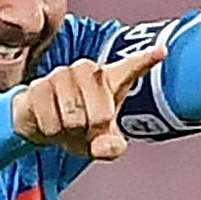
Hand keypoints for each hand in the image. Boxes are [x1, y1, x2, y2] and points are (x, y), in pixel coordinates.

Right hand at [9, 44, 168, 160]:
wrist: (40, 123)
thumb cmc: (79, 127)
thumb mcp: (100, 143)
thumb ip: (111, 147)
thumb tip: (104, 146)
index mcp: (110, 79)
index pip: (132, 67)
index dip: (146, 59)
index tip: (161, 52)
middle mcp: (88, 70)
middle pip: (101, 115)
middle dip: (92, 130)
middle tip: (84, 126)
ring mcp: (62, 74)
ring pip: (73, 119)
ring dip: (69, 131)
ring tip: (66, 123)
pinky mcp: (39, 85)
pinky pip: (51, 122)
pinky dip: (51, 131)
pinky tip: (50, 121)